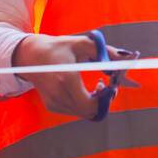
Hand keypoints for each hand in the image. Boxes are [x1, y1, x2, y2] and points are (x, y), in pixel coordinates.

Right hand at [12, 33, 137, 118]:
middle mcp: (58, 94)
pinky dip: (84, 103)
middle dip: (103, 101)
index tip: (111, 86)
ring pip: (83, 113)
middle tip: (108, 86)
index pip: (91, 103)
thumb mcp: (82, 44)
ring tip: (98, 86)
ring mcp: (54, 102)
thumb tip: (127, 57)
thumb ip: (105, 51)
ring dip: (95, 103)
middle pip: (89, 111)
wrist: (31, 56)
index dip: (105, 98)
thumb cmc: (59, 47)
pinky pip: (75, 111)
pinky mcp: (52, 106)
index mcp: (66, 79)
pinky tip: (84, 90)